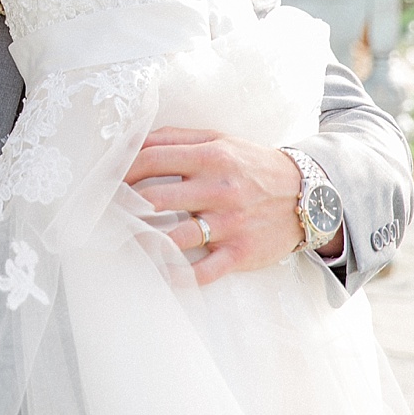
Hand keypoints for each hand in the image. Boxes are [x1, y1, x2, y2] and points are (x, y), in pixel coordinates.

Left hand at [125, 128, 323, 285]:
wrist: (308, 195)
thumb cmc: (253, 165)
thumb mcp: (220, 140)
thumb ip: (177, 138)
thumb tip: (134, 141)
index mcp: (210, 156)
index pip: (151, 160)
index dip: (121, 171)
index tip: (106, 180)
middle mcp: (218, 189)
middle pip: (154, 199)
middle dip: (123, 207)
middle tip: (105, 214)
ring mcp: (229, 224)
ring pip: (173, 237)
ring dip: (142, 241)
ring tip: (124, 241)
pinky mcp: (240, 253)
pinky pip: (203, 271)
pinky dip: (178, 276)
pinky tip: (160, 273)